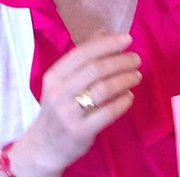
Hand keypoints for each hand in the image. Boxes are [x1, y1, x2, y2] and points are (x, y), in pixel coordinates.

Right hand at [8, 34, 140, 174]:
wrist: (43, 147)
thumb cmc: (57, 109)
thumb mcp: (62, 82)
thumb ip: (83, 58)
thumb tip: (105, 33)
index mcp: (54, 76)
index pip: (82, 53)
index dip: (107, 44)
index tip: (127, 39)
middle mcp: (59, 93)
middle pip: (95, 69)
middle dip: (121, 61)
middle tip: (136, 60)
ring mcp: (68, 114)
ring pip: (103, 90)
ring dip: (125, 80)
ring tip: (136, 76)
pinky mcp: (80, 133)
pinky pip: (107, 113)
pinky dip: (122, 102)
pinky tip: (129, 96)